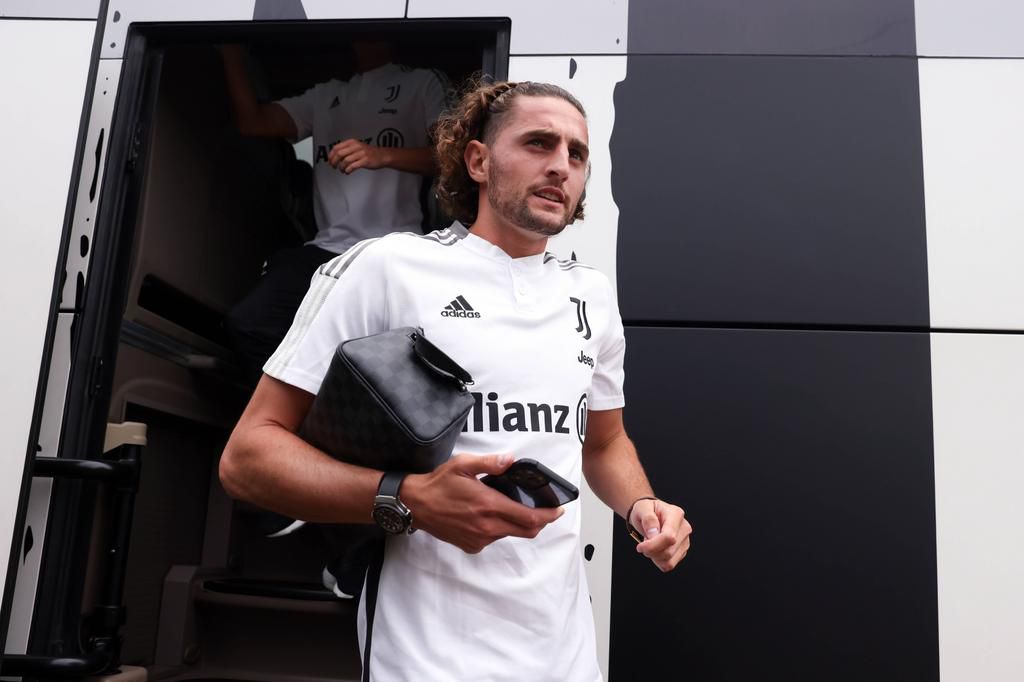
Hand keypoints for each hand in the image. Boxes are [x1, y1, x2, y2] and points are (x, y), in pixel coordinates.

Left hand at [328, 139, 388, 173]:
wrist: (382, 155)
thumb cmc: (368, 153)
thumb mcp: (356, 147)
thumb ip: (346, 149)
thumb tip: (334, 156)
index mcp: (352, 142)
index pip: (336, 148)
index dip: (331, 156)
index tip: (330, 161)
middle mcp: (356, 146)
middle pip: (339, 154)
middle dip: (334, 162)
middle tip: (334, 167)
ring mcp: (361, 153)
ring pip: (345, 161)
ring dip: (341, 168)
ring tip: (342, 170)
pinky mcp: (365, 161)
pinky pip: (352, 166)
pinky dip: (348, 170)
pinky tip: (348, 172)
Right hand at [402, 453, 563, 553]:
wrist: (415, 505)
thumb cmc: (439, 484)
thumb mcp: (463, 465)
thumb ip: (490, 463)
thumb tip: (510, 460)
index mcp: (489, 506)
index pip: (530, 517)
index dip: (549, 515)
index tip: (558, 509)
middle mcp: (487, 527)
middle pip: (527, 531)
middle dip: (540, 522)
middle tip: (545, 510)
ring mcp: (480, 539)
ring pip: (510, 534)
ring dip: (517, 523)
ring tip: (510, 506)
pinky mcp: (472, 546)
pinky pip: (494, 538)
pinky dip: (499, 528)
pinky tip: (488, 515)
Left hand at [630, 498, 690, 571]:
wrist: (650, 516)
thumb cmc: (646, 510)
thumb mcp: (642, 508)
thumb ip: (648, 519)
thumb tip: (653, 534)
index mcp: (676, 514)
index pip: (669, 537)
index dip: (653, 545)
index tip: (640, 546)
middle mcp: (684, 528)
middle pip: (669, 552)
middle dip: (651, 552)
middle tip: (643, 544)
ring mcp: (685, 541)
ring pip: (669, 561)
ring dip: (654, 557)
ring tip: (650, 545)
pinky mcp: (682, 551)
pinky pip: (669, 565)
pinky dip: (658, 561)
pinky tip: (655, 550)